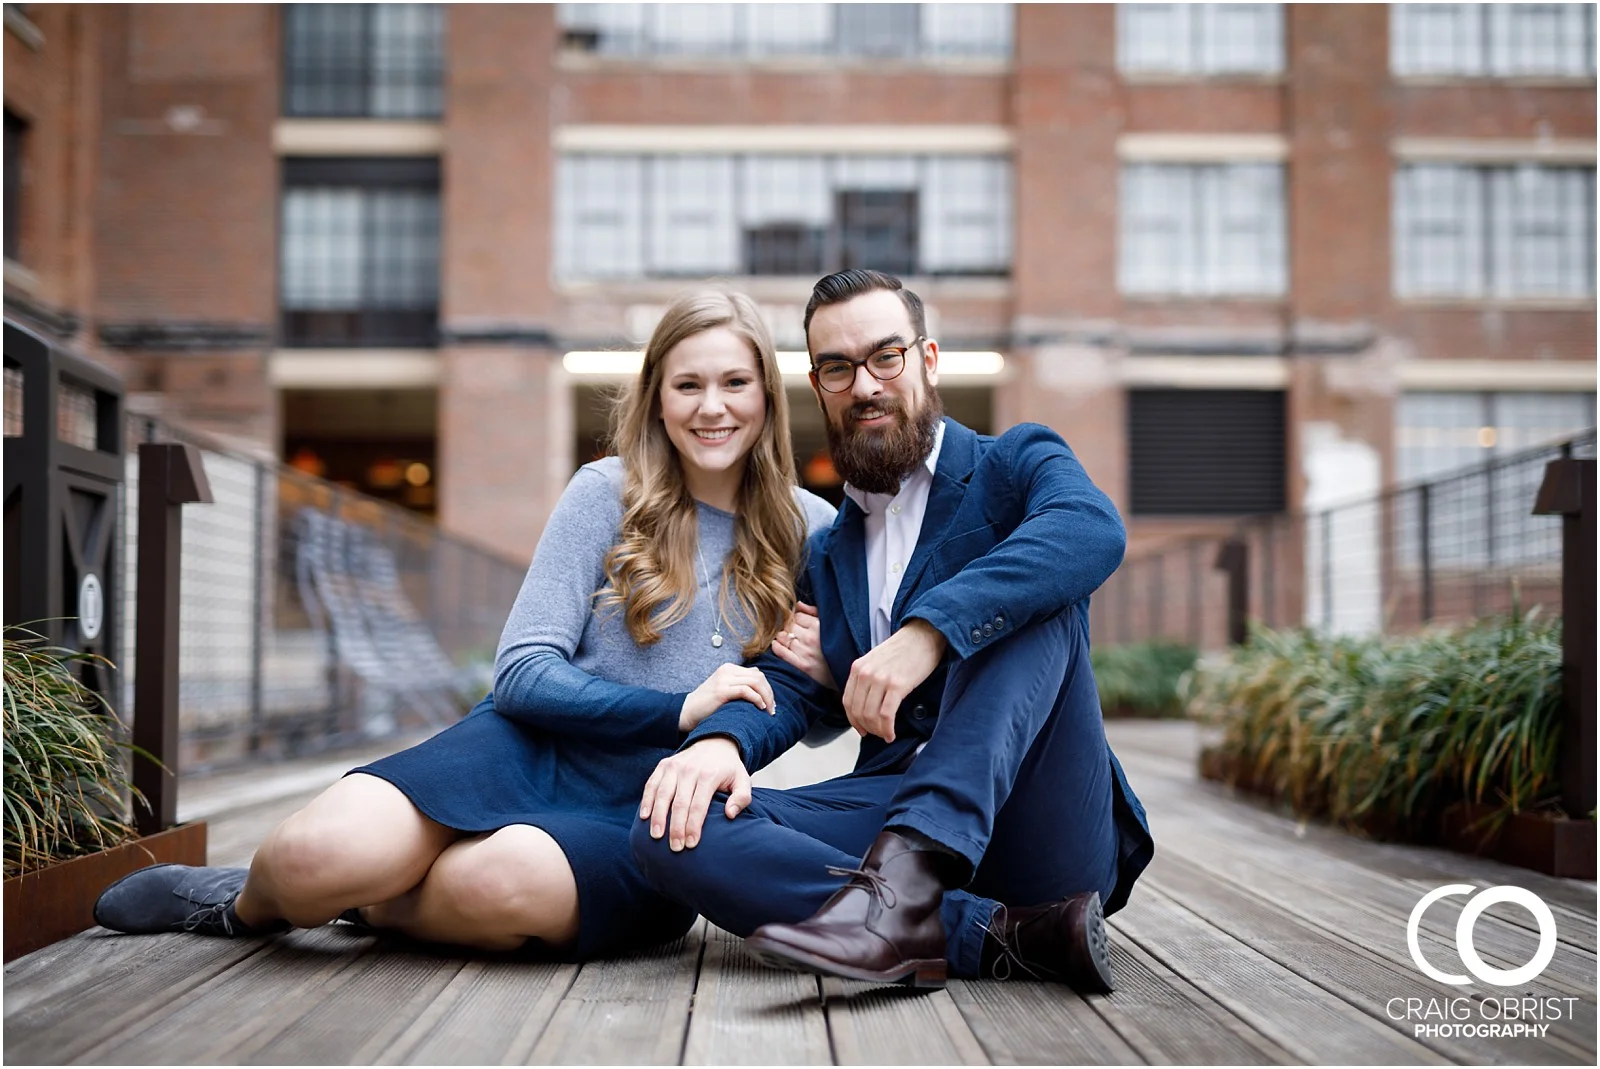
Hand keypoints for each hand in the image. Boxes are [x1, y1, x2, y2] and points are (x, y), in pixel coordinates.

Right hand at [640, 737, 750, 850]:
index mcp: (709, 775)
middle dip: (675, 827)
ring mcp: (674, 766)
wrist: (715, 742)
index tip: (691, 844)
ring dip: (658, 816)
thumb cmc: (728, 768)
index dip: (693, 826)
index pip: (698, 805)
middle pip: (679, 803)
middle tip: (675, 848)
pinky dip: (647, 800)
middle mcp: (689, 769)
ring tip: (656, 836)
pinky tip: (645, 817)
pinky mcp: (664, 765)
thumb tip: (730, 814)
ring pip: (662, 794)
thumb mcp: (743, 780)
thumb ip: (742, 798)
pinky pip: (652, 784)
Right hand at [679, 663, 774, 732]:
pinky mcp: (722, 690)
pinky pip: (746, 691)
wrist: (687, 712)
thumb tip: (761, 687)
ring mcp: (724, 679)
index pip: (757, 674)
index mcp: (729, 668)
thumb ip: (740, 684)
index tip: (770, 703)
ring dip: (766, 697)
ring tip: (768, 710)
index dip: (767, 688)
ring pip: (756, 682)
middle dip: (769, 693)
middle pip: (759, 677)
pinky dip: (757, 699)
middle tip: (772, 709)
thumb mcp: (725, 689)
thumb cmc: (707, 705)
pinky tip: (760, 708)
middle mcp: (727, 670)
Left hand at [771, 601, 835, 689]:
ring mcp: (805, 652)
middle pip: (789, 625)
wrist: (843, 674)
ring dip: (782, 637)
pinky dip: (777, 647)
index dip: (797, 620)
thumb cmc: (835, 648)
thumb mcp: (831, 627)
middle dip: (789, 628)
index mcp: (820, 626)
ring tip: (787, 641)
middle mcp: (811, 638)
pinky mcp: (801, 666)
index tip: (799, 626)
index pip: (798, 615)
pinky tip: (779, 646)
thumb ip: (814, 613)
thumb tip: (798, 605)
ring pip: (782, 636)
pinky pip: (780, 651)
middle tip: (794, 635)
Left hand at [841, 619, 946, 742]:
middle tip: (877, 734)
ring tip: (886, 735)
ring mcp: (880, 679)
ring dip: (878, 731)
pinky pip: (886, 715)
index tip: (862, 730)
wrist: (924, 635)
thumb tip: (865, 706)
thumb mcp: (876, 661)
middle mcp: (865, 673)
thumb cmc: (904, 650)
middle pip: (858, 712)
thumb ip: (867, 679)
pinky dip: (887, 729)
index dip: (853, 721)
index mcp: (858, 667)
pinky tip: (892, 734)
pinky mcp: (897, 685)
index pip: (847, 702)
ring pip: (871, 716)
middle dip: (867, 728)